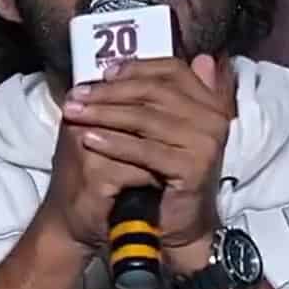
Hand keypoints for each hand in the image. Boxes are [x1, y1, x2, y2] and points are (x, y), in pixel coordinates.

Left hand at [57, 55, 232, 272]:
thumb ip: (144, 97)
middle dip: (110, 92)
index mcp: (209, 102)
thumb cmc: (162, 175)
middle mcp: (214, 118)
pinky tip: (89, 140)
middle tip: (77, 95)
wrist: (177, 225)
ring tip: (75, 113)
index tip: (101, 74)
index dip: (135, 68)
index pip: (171, 70)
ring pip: (145, 119)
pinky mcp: (194, 167)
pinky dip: (114, 143)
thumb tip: (114, 62)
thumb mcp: (154, 130)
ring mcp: (206, 142)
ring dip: (104, 114)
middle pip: (154, 92)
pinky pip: (145, 150)